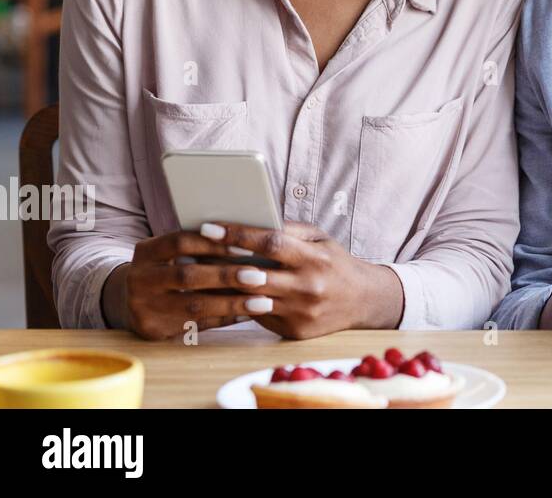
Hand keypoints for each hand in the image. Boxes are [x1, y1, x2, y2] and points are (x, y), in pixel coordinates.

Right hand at [107, 227, 282, 338]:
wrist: (132, 300)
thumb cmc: (167, 268)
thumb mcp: (171, 253)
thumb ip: (199, 247)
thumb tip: (248, 239)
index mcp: (146, 252)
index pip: (181, 242)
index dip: (213, 244)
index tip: (246, 246)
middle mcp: (140, 279)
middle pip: (188, 276)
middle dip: (227, 276)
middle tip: (260, 276)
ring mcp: (143, 306)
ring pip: (195, 305)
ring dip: (233, 303)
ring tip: (263, 301)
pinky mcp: (154, 329)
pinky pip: (196, 324)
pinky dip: (226, 318)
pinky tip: (249, 314)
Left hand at [197, 220, 403, 337]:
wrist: (364, 301)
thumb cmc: (335, 263)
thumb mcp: (320, 239)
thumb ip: (289, 230)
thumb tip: (253, 220)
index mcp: (313, 258)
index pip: (270, 242)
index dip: (237, 234)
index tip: (209, 227)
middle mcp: (307, 286)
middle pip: (253, 275)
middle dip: (218, 264)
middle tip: (188, 253)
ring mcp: (300, 312)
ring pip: (250, 300)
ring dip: (220, 288)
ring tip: (196, 276)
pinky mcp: (294, 332)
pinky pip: (258, 318)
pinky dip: (236, 307)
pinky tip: (218, 297)